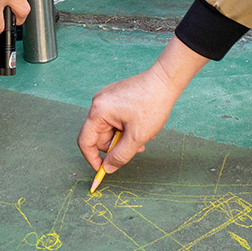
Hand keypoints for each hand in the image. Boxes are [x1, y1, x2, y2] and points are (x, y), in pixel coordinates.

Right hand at [77, 42, 204, 176]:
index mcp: (98, 112)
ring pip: (110, 129)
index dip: (93, 159)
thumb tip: (108, 168)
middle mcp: (99, 103)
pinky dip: (127, 127)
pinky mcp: (116, 97)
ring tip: (144, 135)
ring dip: (125, 137)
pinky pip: (116, 119)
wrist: (165, 80)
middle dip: (116, 146)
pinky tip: (142, 125)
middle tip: (136, 148)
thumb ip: (120, 156)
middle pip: (100, 136)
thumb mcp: (137, 137)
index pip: (85, 142)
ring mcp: (107, 99)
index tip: (104, 170)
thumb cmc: (152, 103)